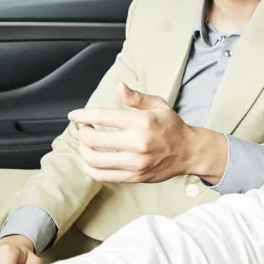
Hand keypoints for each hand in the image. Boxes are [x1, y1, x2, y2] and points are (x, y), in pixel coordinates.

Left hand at [71, 82, 225, 183]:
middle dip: (82, 132)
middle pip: (94, 139)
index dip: (83, 115)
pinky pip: (103, 176)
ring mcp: (135, 162)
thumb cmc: (172, 127)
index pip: (103, 117)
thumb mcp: (158, 105)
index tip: (74, 115)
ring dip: (83, 150)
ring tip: (84, 144)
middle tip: (83, 128)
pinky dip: (89, 169)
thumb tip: (119, 87)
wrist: (189, 152)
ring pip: (95, 160)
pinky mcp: (134, 176)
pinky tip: (87, 161)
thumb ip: (136, 97)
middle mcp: (137, 143)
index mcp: (141, 122)